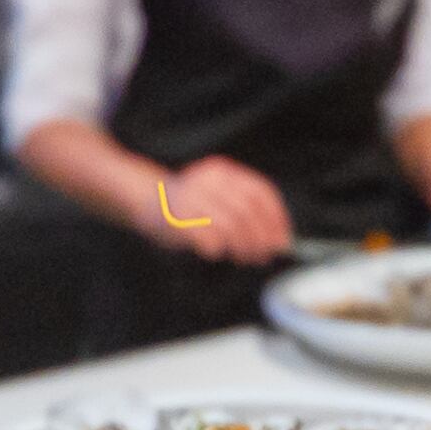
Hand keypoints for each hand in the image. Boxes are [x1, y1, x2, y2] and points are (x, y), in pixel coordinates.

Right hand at [151, 153, 295, 262]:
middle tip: (264, 255)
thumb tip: (278, 241)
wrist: (146, 200)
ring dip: (242, 247)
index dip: (276, 218)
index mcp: (223, 172)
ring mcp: (191, 197)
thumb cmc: (190, 206)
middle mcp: (208, 180)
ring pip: (230, 225)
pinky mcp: (176, 218)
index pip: (260, 193)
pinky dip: (216, 249)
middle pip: (247, 211)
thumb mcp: (220, 198)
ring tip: (243, 257)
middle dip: (260, 238)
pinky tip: (215, 251)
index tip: (283, 240)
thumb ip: (247, 213)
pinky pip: (207, 238)